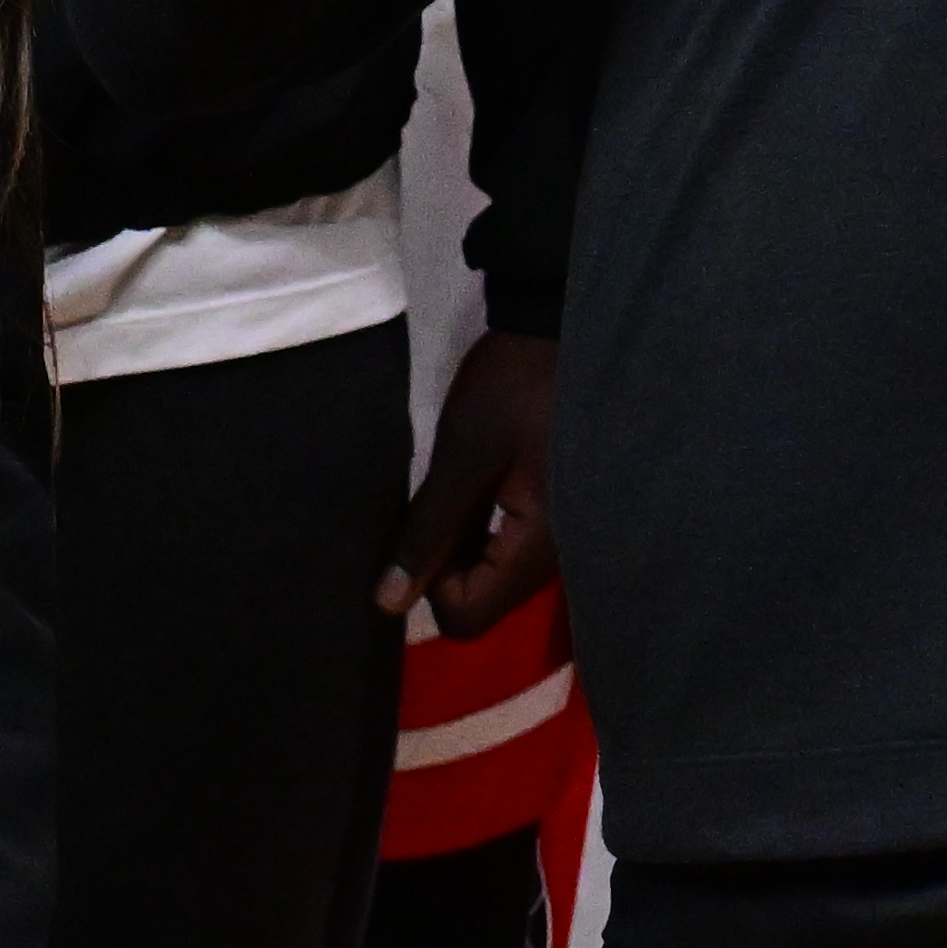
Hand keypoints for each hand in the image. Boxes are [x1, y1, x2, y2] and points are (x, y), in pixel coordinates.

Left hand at [387, 328, 557, 634]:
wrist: (557, 331)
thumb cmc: (510, 391)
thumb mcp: (461, 457)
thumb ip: (429, 532)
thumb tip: (389, 602)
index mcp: (539, 545)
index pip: (469, 616)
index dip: (430, 586)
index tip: (419, 532)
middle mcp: (555, 555)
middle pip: (483, 602)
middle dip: (443, 569)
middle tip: (427, 508)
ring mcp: (557, 536)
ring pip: (493, 576)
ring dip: (459, 549)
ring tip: (446, 495)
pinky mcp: (552, 513)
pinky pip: (506, 548)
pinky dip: (478, 532)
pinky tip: (468, 490)